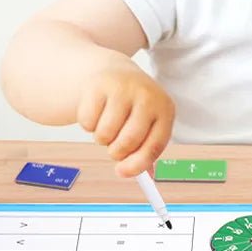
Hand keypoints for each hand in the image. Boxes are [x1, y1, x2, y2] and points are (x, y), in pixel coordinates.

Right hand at [77, 63, 175, 177]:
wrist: (114, 72)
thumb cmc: (134, 106)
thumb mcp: (148, 123)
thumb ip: (147, 150)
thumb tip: (147, 178)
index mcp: (165, 109)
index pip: (155, 145)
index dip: (138, 164)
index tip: (122, 172)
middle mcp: (147, 96)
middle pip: (128, 142)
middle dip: (117, 152)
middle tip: (114, 145)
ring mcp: (123, 89)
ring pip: (104, 135)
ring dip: (102, 138)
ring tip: (108, 124)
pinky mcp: (98, 86)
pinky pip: (87, 123)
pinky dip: (88, 125)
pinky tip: (97, 111)